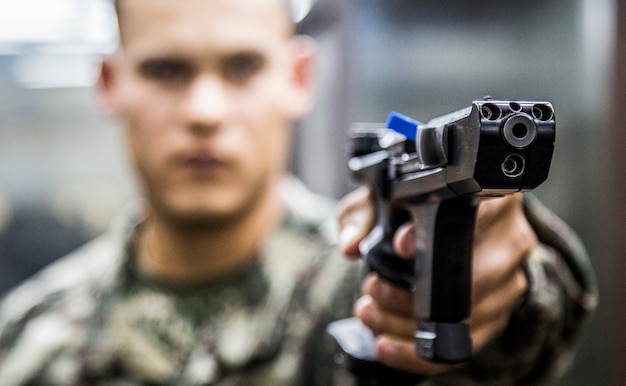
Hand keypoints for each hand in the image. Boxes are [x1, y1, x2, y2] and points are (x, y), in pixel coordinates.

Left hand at [337, 190, 536, 374]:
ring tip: (370, 312)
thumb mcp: (382, 201)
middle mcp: (509, 242)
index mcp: (491, 202)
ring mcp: (508, 283)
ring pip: (464, 318)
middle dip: (411, 292)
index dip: (435, 235)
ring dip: (405, 322)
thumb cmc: (412, 210)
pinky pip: (462, 345)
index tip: (399, 248)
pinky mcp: (498, 316)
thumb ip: (362, 215)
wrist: (438, 229)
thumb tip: (351, 244)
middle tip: (373, 287)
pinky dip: (418, 352)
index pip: (476, 217)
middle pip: (471, 279)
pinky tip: (386, 344)